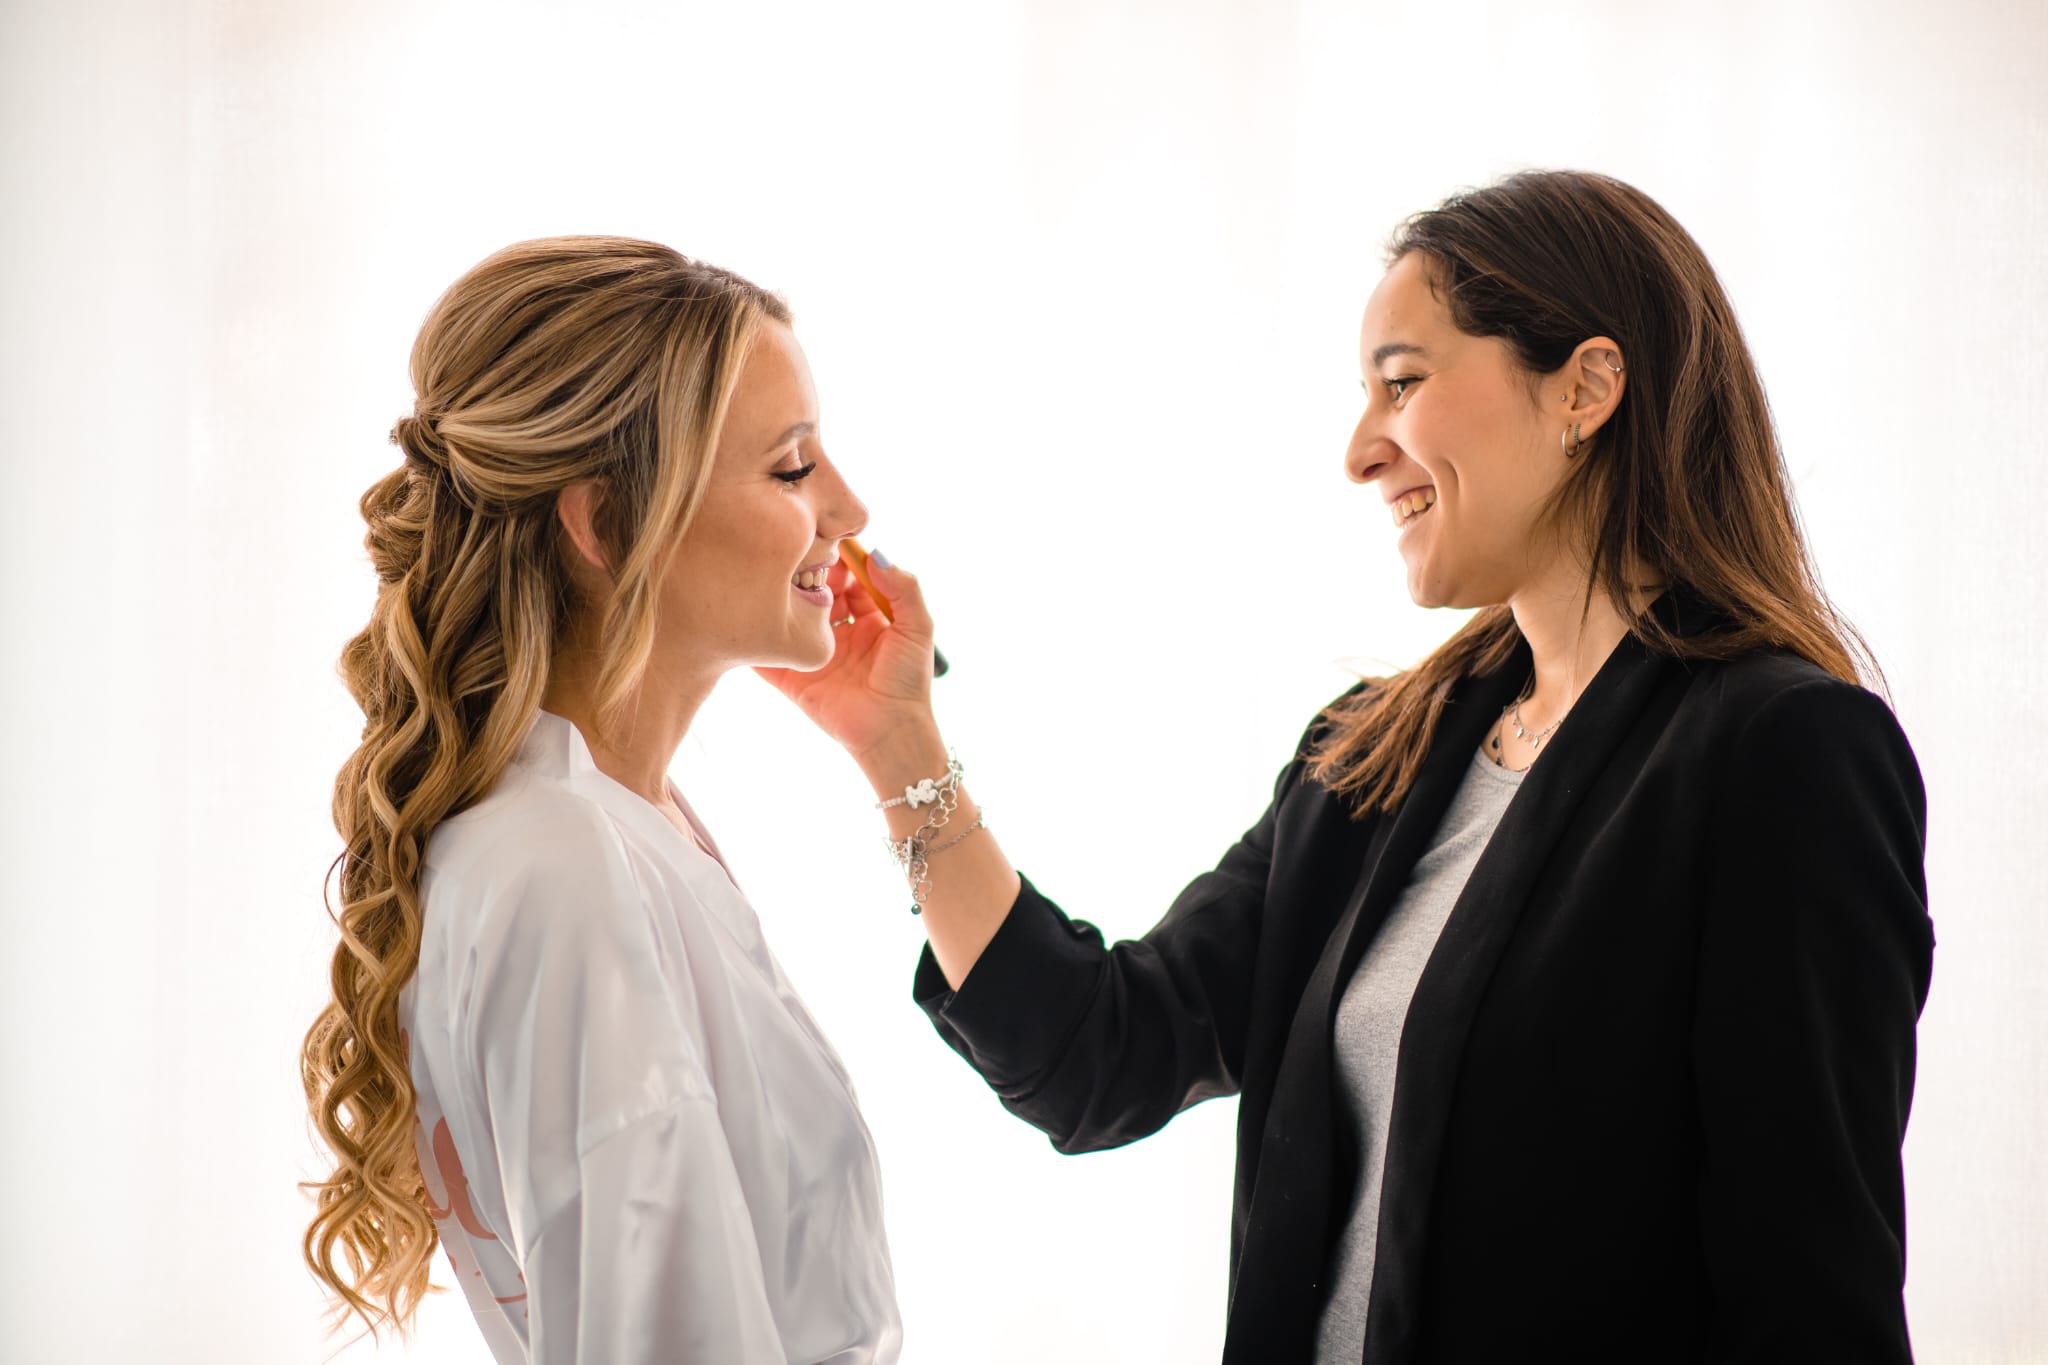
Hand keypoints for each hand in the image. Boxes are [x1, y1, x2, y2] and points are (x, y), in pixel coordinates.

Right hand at [755, 552, 938, 758]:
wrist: (890, 732)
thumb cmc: (908, 681)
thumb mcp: (918, 628)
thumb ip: (905, 587)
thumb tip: (876, 553)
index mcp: (872, 616)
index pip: (850, 577)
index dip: (839, 558)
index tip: (824, 540)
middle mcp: (842, 631)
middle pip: (818, 591)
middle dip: (808, 573)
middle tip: (796, 559)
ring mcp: (816, 652)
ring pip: (793, 616)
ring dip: (783, 598)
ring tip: (774, 580)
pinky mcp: (795, 677)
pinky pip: (771, 656)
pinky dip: (757, 640)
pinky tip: (746, 614)